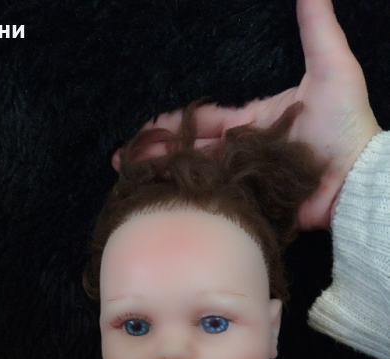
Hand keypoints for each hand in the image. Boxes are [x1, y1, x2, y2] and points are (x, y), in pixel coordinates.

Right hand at [113, 0, 380, 230]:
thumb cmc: (347, 124)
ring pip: (199, 177)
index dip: (173, 124)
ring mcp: (246, 179)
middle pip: (193, 151)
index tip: (147, 129)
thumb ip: (316, 28)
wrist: (359, 176)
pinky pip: (218, 202)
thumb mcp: (331, 68)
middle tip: (124, 160)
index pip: (204, 121)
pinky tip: (166, 202)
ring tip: (135, 180)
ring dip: (167, 177)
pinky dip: (192, 202)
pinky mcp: (252, 204)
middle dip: (158, 153)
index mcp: (253, 121)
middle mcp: (244, 151)